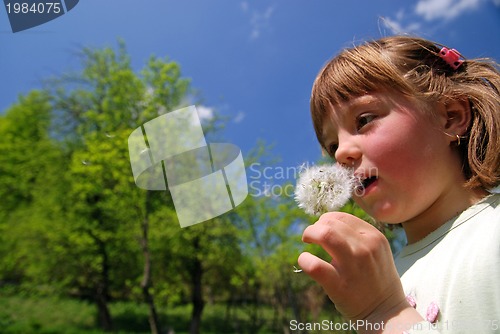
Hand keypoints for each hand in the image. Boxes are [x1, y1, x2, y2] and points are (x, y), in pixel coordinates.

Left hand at [298, 212, 413, 326]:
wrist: (386, 311)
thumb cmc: (375, 277)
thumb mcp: (375, 250)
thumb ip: (356, 235)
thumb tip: (325, 223)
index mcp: (374, 237)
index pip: (342, 217)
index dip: (326, 220)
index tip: (321, 229)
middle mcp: (366, 248)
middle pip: (330, 223)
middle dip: (315, 227)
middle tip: (311, 236)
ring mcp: (353, 266)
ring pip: (325, 235)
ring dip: (309, 234)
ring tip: (307, 241)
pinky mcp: (339, 285)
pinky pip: (314, 266)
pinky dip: (304, 260)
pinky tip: (305, 261)